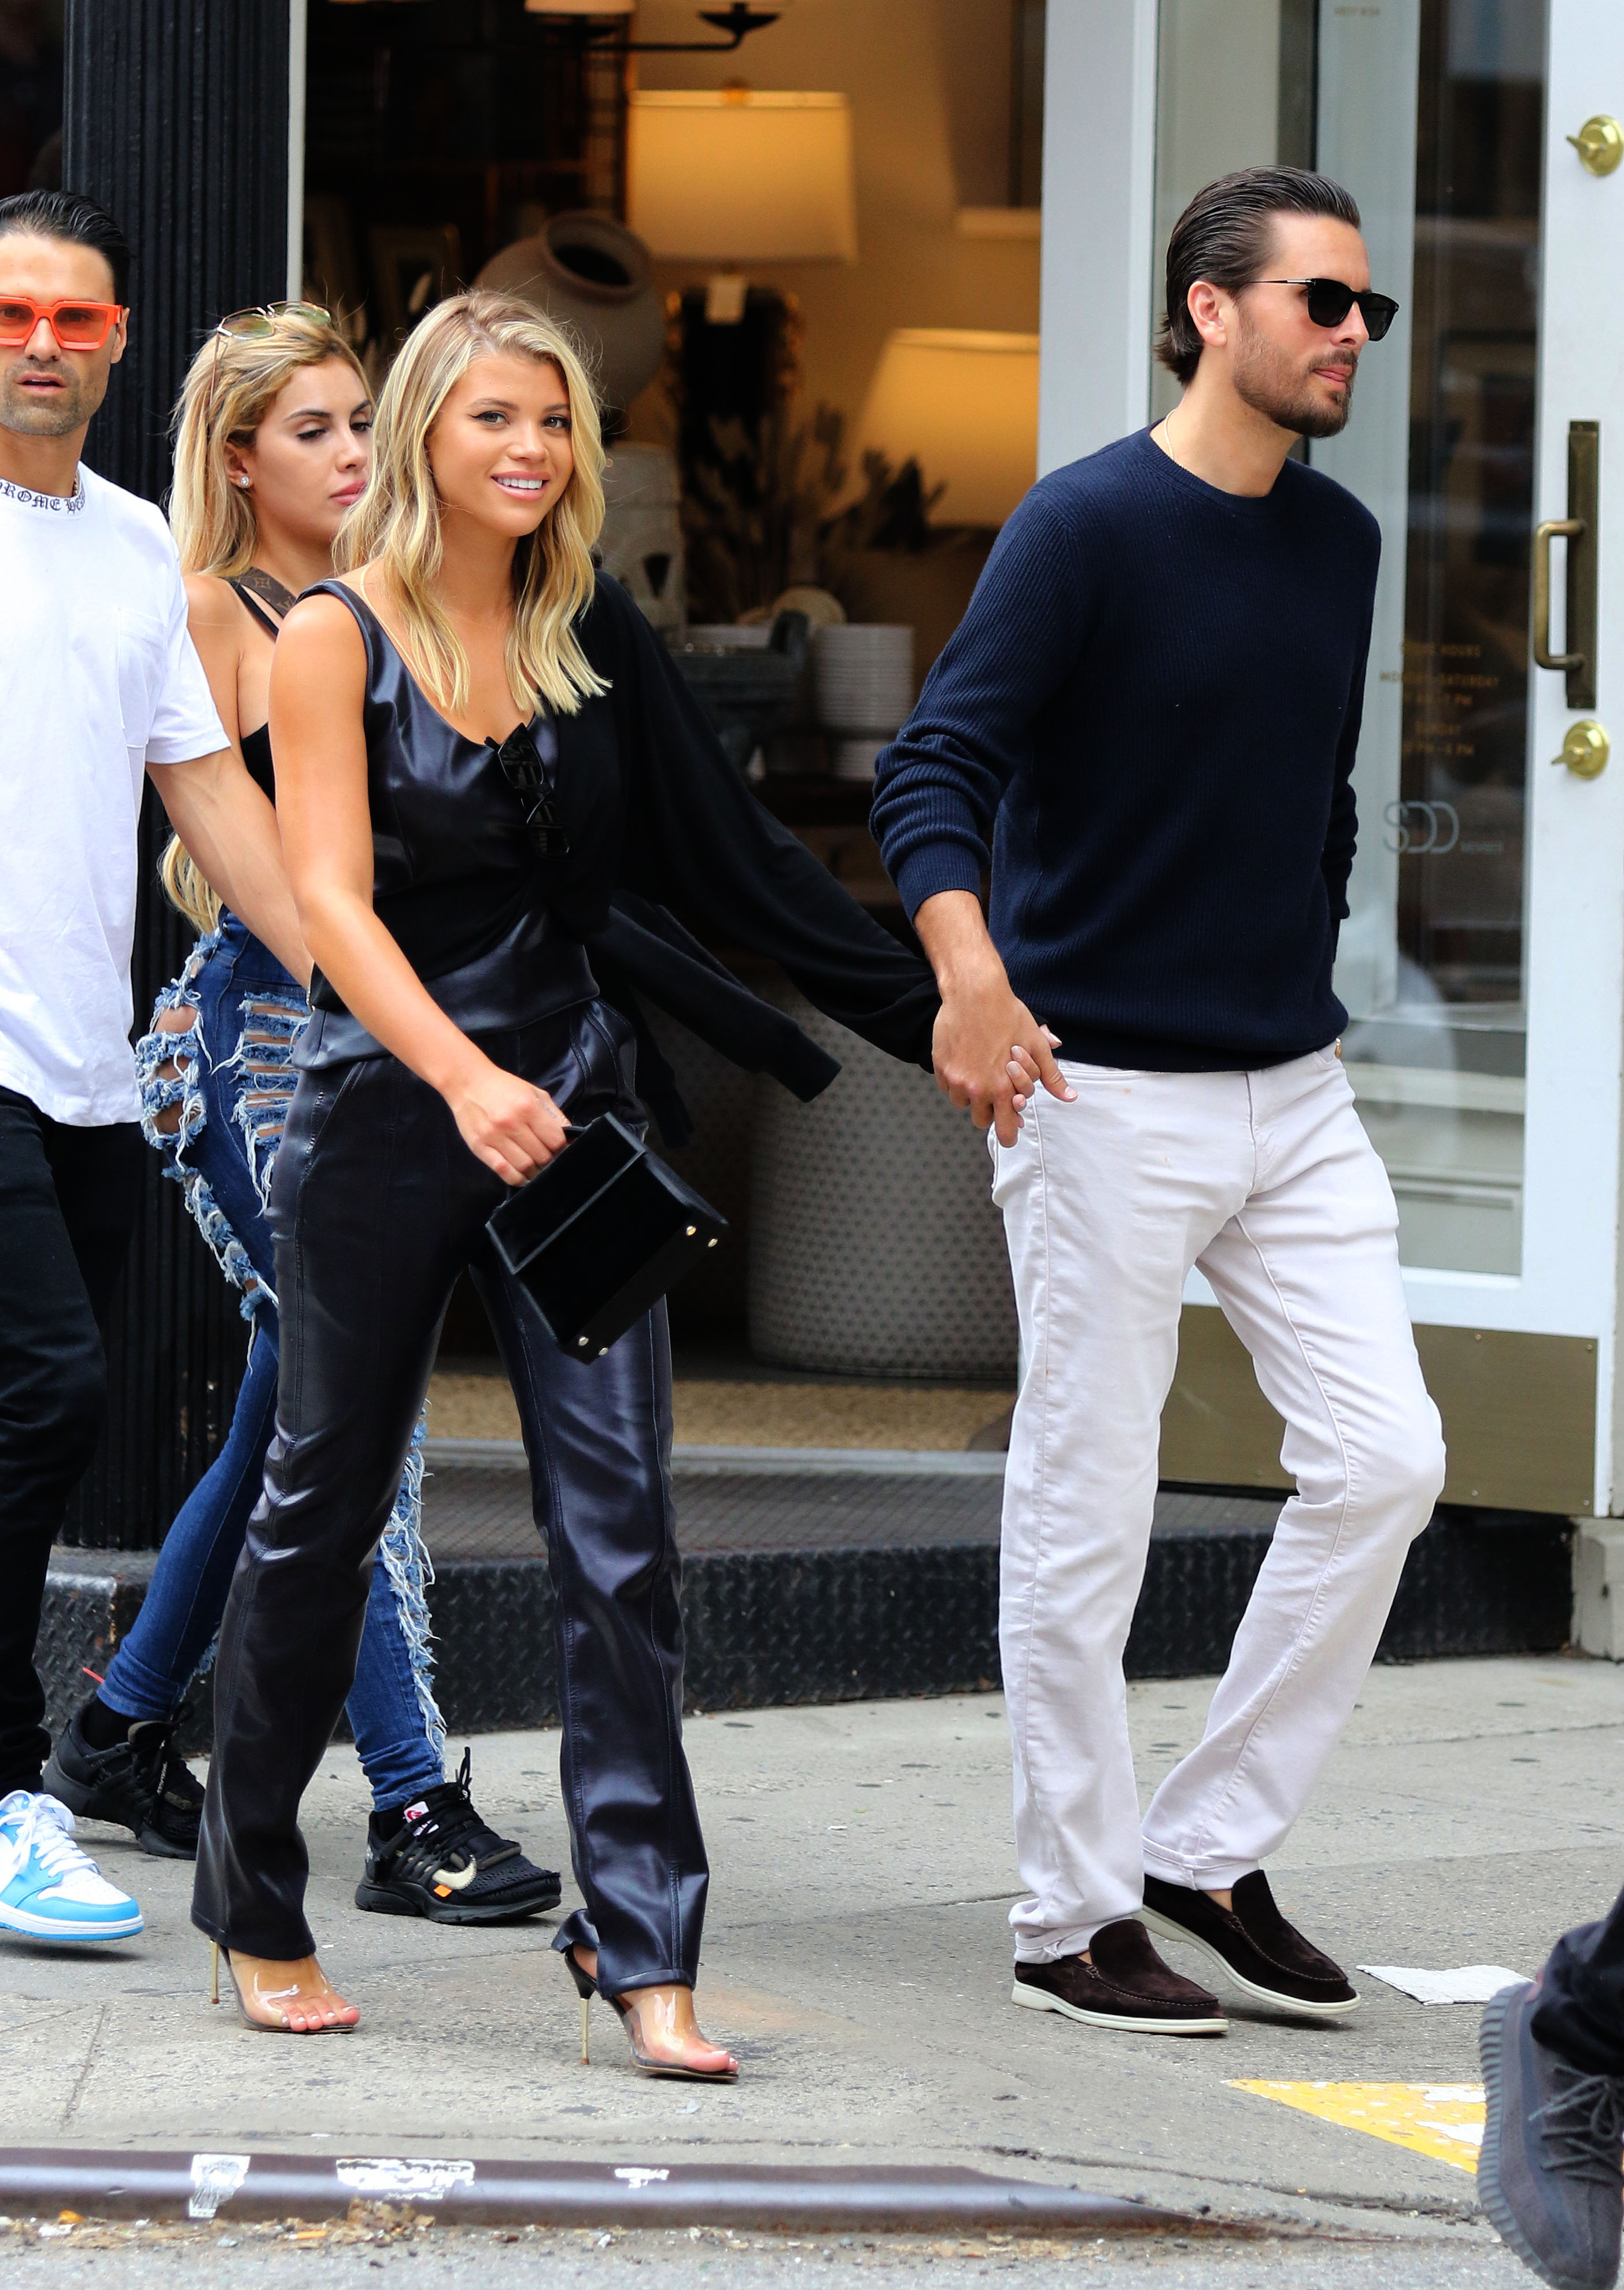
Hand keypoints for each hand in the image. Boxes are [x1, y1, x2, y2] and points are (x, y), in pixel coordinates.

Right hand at [446, 1055, 568, 1184]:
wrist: (467, 1083)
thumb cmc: (504, 1087)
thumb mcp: (534, 1093)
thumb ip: (554, 1114)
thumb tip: (571, 1136)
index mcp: (528, 1108)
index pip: (555, 1140)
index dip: (562, 1148)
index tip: (559, 1148)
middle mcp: (512, 1123)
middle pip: (541, 1155)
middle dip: (549, 1160)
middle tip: (548, 1158)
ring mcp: (494, 1137)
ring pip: (525, 1166)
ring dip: (535, 1171)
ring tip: (537, 1168)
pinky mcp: (480, 1148)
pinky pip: (503, 1171)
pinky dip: (517, 1178)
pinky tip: (523, 1176)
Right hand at [932, 975, 1073, 1146]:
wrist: (974, 993)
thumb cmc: (1007, 1015)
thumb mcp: (1036, 1046)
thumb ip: (1050, 1076)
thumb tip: (1069, 1097)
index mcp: (1002, 1089)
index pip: (1005, 1130)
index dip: (1010, 1134)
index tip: (1011, 1131)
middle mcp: (976, 1089)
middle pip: (982, 1121)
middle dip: (991, 1111)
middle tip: (996, 1092)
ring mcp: (955, 1079)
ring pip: (963, 1103)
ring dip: (972, 1094)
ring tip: (981, 1071)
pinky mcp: (941, 1067)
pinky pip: (948, 1086)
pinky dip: (956, 1080)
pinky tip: (967, 1060)